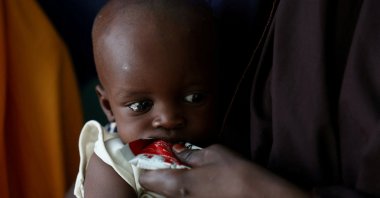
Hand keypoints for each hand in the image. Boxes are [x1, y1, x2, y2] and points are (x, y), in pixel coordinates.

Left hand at [139, 144, 308, 197]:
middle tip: (174, 163)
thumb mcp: (211, 154)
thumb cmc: (236, 174)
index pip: (144, 178)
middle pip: (156, 188)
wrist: (260, 196)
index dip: (147, 165)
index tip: (154, 157)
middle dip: (161, 174)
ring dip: (173, 183)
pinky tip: (202, 184)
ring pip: (170, 195)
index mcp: (177, 185)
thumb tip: (177, 151)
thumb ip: (188, 154)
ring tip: (191, 173)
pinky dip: (186, 191)